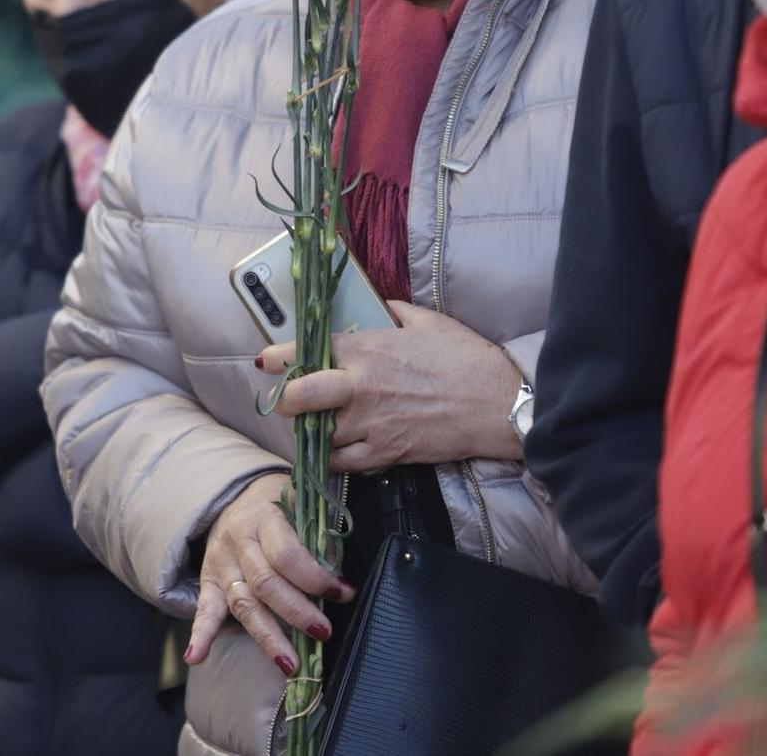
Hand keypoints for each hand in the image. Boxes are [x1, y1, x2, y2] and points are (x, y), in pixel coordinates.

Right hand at [185, 472, 356, 675]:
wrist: (239, 496)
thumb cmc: (280, 504)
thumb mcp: (302, 502)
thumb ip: (319, 532)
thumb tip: (341, 574)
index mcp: (264, 517)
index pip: (286, 554)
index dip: (315, 578)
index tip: (343, 592)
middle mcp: (238, 541)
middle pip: (265, 584)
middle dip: (297, 612)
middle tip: (324, 631)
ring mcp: (220, 564)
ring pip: (242, 604)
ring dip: (267, 637)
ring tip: (290, 664)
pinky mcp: (209, 582)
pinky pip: (204, 609)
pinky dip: (201, 633)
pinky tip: (197, 656)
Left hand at [259, 302, 523, 471]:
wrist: (498, 404)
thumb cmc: (465, 358)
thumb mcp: (425, 321)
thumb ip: (390, 311)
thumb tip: (372, 305)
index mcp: (367, 348)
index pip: (304, 353)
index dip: (278, 359)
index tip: (268, 362)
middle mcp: (361, 387)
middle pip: (298, 399)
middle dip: (284, 401)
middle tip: (287, 400)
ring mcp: (371, 424)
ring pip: (318, 435)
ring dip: (312, 431)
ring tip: (316, 425)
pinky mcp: (386, 453)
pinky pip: (344, 462)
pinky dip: (336, 456)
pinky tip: (340, 447)